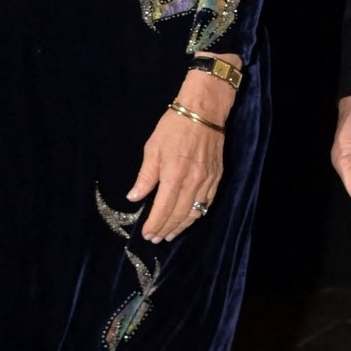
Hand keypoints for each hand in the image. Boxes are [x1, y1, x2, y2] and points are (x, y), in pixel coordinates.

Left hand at [127, 64, 234, 242]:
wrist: (204, 111)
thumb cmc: (174, 127)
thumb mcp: (153, 148)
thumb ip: (145, 177)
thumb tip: (134, 197)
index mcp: (174, 175)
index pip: (164, 208)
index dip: (155, 224)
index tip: (146, 234)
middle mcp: (193, 182)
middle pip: (179, 214)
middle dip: (166, 229)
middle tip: (155, 239)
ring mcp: (207, 181)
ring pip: (194, 212)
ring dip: (181, 227)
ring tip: (169, 235)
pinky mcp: (216, 178)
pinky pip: (206, 203)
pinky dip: (196, 215)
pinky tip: (188, 219)